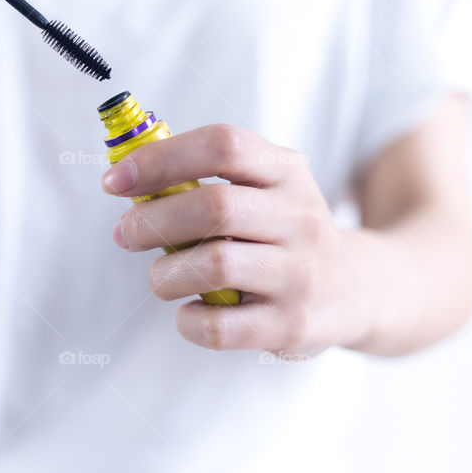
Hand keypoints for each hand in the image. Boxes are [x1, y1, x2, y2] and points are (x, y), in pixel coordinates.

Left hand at [102, 124, 371, 353]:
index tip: (115, 180)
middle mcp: (300, 217)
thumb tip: (125, 179)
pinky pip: (220, 326)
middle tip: (125, 234)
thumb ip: (204, 177)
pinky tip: (189, 311)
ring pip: (213, 264)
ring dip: (165, 274)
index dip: (159, 159)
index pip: (221, 146)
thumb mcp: (263, 188)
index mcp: (286, 171)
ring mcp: (301, 273)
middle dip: (152, 221)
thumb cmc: (281, 232)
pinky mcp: (292, 324)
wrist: (357, 290)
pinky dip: (188, 320)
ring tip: (162, 278)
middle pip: (213, 207)